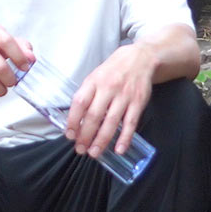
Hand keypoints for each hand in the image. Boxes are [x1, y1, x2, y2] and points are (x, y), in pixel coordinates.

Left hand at [66, 44, 154, 159]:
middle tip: (80, 149)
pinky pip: (131, 123)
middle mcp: (108, 88)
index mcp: (94, 81)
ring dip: (102, 140)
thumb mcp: (96, 76)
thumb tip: (76, 119)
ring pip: (112, 122)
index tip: (69, 135)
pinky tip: (119, 149)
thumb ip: (87, 94)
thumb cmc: (114, 70)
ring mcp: (124, 96)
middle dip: (86, 135)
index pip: (79, 102)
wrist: (141, 58)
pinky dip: (125, 138)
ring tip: (94, 153)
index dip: (73, 120)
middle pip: (94, 115)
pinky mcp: (138, 102)